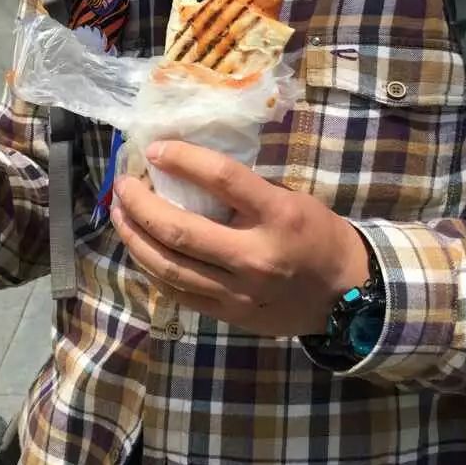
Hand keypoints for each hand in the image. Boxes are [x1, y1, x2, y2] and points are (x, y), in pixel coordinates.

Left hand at [110, 141, 367, 337]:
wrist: (347, 295)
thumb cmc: (318, 235)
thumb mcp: (291, 200)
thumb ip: (245, 190)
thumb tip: (188, 169)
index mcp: (278, 216)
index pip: (222, 178)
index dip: (182, 159)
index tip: (154, 148)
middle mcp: (256, 256)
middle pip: (181, 231)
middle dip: (140, 206)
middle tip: (121, 185)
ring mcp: (240, 292)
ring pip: (170, 267)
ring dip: (135, 238)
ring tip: (119, 215)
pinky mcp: (229, 315)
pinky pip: (178, 293)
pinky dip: (151, 269)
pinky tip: (139, 249)